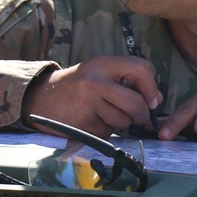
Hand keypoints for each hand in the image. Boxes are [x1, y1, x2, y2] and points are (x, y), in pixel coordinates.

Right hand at [22, 55, 160, 138]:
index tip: (151, 100)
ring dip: (120, 123)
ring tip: (104, 113)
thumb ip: (128, 82)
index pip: (140, 68)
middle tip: (138, 117)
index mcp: (102, 64)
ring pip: (123, 121)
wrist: (41, 98)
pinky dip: (105, 130)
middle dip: (141, 115)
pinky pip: (107, 132)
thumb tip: (156, 100)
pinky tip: (92, 120)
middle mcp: (95, 82)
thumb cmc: (77, 86)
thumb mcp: (100, 74)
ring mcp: (88, 104)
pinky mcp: (83, 125)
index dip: (151, 87)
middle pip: (135, 103)